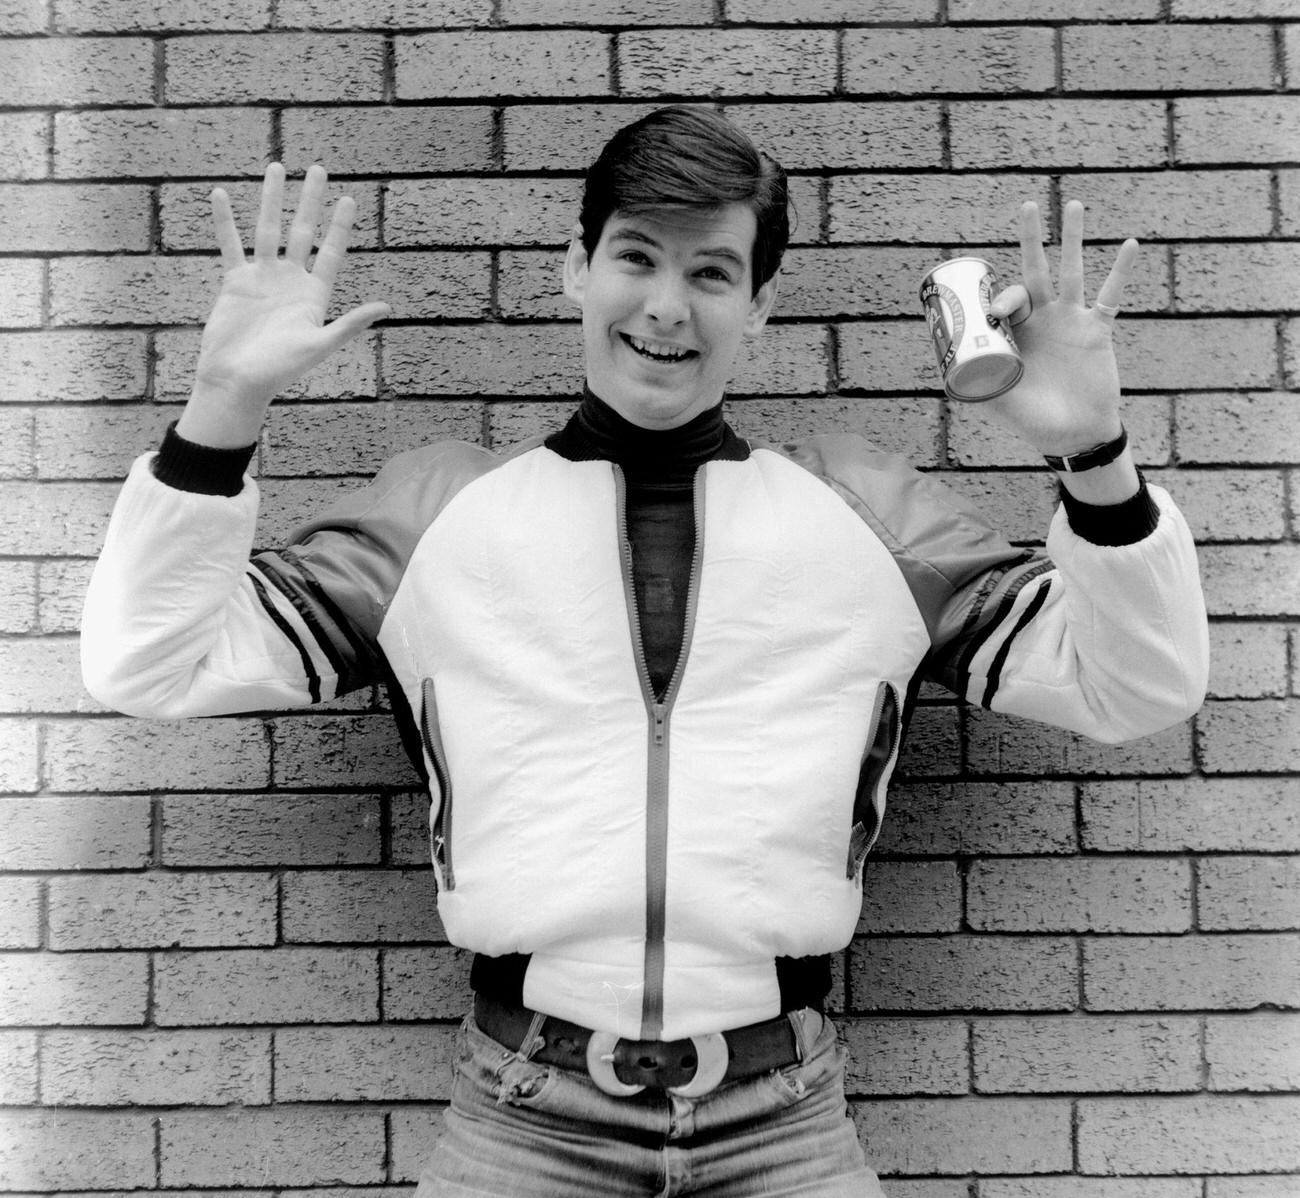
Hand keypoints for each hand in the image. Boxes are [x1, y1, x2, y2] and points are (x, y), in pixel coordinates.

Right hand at [177, 163, 391, 447]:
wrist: (238, 380)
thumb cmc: (281, 370)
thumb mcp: (320, 344)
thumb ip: (350, 323)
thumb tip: (386, 307)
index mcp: (314, 295)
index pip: (331, 253)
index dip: (340, 226)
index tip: (349, 198)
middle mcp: (290, 281)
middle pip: (303, 231)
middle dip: (310, 201)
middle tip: (318, 168)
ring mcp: (263, 278)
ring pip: (268, 229)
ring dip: (272, 199)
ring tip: (277, 167)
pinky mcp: (235, 281)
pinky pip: (230, 244)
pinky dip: (225, 221)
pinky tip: (221, 195)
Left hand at [986, 199, 1135, 458]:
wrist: (1074, 434)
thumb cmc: (1033, 421)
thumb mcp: (999, 403)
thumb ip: (976, 388)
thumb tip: (947, 376)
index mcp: (1014, 333)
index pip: (1004, 300)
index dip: (999, 298)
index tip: (994, 312)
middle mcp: (1041, 320)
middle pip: (1035, 270)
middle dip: (1030, 239)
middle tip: (1027, 206)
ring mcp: (1070, 320)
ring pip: (1072, 270)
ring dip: (1073, 238)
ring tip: (1074, 205)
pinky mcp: (1098, 330)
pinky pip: (1111, 295)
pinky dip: (1121, 270)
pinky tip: (1130, 244)